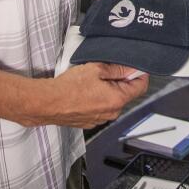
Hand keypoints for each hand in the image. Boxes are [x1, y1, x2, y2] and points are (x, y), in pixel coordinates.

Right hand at [25, 62, 148, 127]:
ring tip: (93, 81)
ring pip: (112, 100)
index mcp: (117, 99)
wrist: (48, 103)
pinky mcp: (90, 121)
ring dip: (108, 90)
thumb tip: (132, 67)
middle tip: (107, 70)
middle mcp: (111, 113)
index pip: (141, 86)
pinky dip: (97, 98)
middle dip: (121, 80)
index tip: (134, 66)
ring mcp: (100, 119)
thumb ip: (117, 68)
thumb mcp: (96, 69)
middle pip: (126, 93)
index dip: (139, 74)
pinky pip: (100, 107)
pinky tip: (86, 91)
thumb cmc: (69, 87)